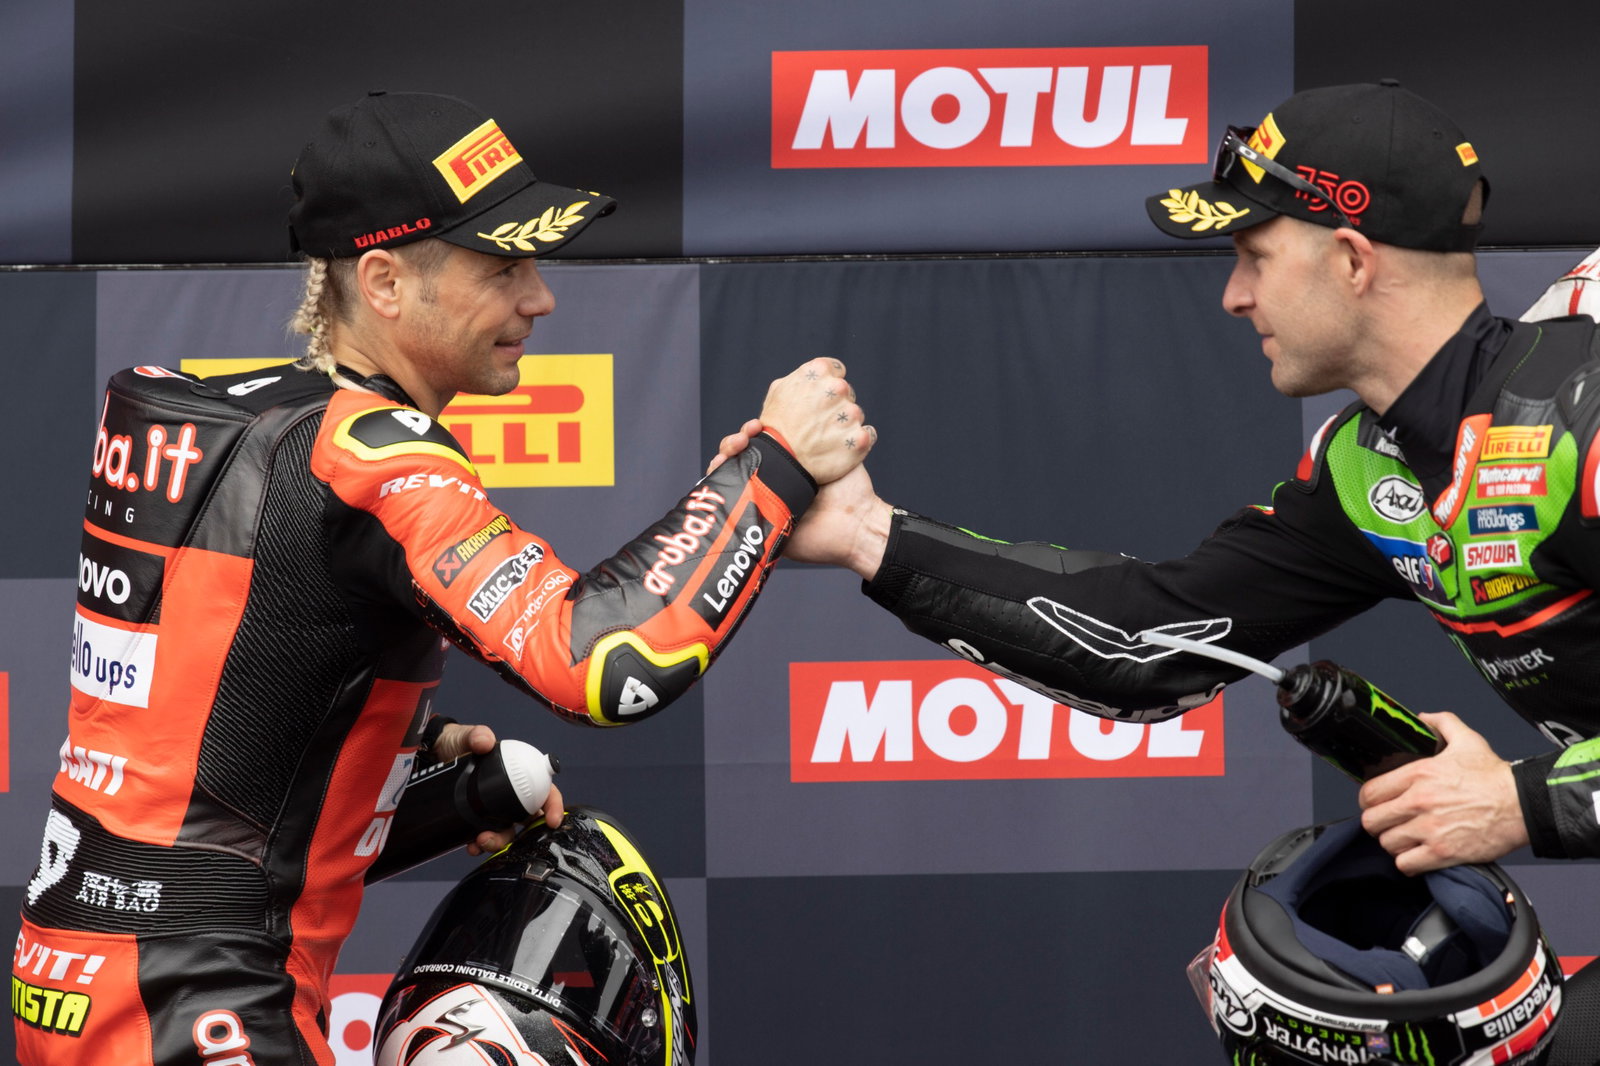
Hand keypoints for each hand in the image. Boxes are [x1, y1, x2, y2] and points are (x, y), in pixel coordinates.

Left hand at [432, 722, 564, 848]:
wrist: (432, 755)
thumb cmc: (457, 743)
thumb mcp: (466, 736)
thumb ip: (476, 735)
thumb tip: (485, 740)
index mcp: (517, 773)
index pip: (544, 789)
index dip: (553, 805)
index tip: (552, 820)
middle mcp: (509, 794)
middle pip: (528, 818)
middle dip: (524, 835)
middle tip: (506, 835)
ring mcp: (494, 809)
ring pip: (507, 831)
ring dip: (498, 842)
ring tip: (480, 842)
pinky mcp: (477, 819)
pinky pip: (485, 836)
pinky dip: (480, 845)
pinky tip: (471, 846)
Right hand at [709, 421, 892, 577]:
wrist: (856, 526)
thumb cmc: (852, 491)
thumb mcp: (838, 451)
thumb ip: (824, 432)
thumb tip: (814, 401)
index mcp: (787, 465)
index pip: (758, 444)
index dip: (750, 432)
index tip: (756, 425)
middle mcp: (772, 482)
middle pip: (738, 458)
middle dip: (733, 444)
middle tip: (744, 438)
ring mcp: (761, 501)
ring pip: (728, 477)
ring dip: (723, 459)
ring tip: (736, 449)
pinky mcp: (755, 522)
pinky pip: (727, 504)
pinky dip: (719, 485)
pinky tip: (721, 472)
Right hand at [757, 358, 874, 483]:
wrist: (780, 466)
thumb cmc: (775, 429)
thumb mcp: (778, 392)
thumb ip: (801, 378)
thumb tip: (815, 376)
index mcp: (818, 372)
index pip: (836, 371)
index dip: (827, 387)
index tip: (818, 401)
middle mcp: (837, 389)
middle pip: (847, 393)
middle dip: (836, 406)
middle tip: (818, 424)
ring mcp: (850, 414)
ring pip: (855, 415)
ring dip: (844, 425)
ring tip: (824, 440)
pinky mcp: (859, 439)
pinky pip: (867, 434)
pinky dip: (855, 442)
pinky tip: (838, 449)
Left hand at [1358, 711, 1527, 874]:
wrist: (1523, 805)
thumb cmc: (1495, 777)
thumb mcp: (1467, 739)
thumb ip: (1441, 723)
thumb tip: (1423, 718)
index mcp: (1418, 774)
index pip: (1370, 792)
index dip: (1368, 800)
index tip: (1375, 803)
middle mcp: (1419, 802)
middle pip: (1372, 821)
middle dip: (1377, 823)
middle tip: (1388, 823)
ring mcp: (1429, 829)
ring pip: (1386, 843)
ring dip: (1393, 843)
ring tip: (1404, 838)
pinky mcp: (1442, 852)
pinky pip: (1406, 864)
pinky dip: (1407, 862)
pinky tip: (1416, 855)